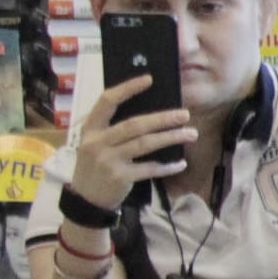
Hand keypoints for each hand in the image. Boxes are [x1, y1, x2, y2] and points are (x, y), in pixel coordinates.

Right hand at [64, 75, 195, 211]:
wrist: (86, 199)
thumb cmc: (97, 166)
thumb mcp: (95, 144)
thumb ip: (113, 129)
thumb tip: (150, 115)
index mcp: (90, 129)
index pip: (107, 101)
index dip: (127, 89)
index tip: (148, 79)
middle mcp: (97, 142)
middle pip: (134, 124)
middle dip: (162, 118)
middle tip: (185, 114)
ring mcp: (108, 160)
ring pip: (145, 144)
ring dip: (171, 138)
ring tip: (191, 134)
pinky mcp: (120, 177)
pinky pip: (149, 169)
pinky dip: (167, 166)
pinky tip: (181, 163)